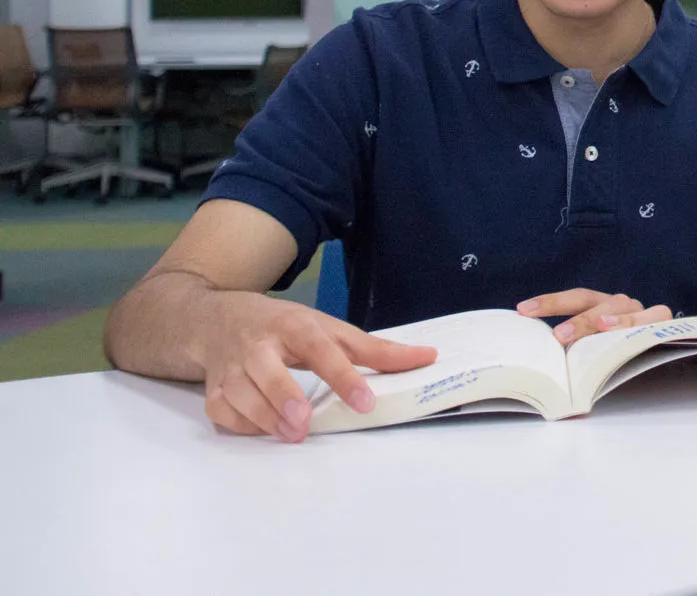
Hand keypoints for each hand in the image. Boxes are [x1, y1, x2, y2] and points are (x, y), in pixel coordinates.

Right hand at [199, 293, 437, 441]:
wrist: (220, 319)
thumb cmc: (286, 326)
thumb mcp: (331, 329)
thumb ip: (376, 349)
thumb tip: (428, 357)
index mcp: (295, 326)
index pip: (321, 350)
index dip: (344, 376)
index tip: (366, 402)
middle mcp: (258, 345)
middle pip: (265, 370)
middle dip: (282, 396)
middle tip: (304, 424)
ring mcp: (231, 368)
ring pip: (238, 394)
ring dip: (263, 417)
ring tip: (291, 434)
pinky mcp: (212, 389)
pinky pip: (222, 411)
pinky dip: (242, 424)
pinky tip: (265, 431)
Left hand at [516, 288, 672, 344]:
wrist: (664, 353)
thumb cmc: (619, 354)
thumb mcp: (593, 348)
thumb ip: (575, 348)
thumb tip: (542, 361)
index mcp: (602, 305)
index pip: (576, 297)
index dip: (550, 302)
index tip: (523, 309)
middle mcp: (622, 304)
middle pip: (597, 301)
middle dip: (578, 317)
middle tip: (558, 335)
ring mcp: (643, 312)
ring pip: (626, 310)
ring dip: (613, 319)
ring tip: (601, 326)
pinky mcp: (663, 324)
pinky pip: (654, 323)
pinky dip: (642, 326)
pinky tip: (633, 334)